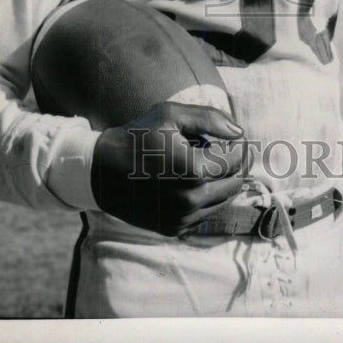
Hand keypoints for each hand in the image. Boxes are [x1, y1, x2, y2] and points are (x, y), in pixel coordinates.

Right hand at [90, 100, 246, 235]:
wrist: (102, 171)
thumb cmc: (138, 137)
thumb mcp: (171, 115)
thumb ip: (209, 119)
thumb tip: (238, 131)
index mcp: (194, 170)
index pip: (235, 160)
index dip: (240, 146)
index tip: (235, 137)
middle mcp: (191, 199)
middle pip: (234, 183)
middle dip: (238, 165)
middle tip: (232, 150)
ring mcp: (182, 217)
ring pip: (223, 201)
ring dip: (225, 182)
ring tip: (215, 164)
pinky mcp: (173, 228)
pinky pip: (205, 215)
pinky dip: (209, 198)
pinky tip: (197, 181)